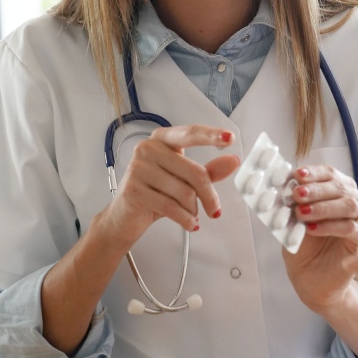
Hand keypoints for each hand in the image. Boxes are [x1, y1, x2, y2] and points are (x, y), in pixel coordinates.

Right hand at [96, 125, 239, 243]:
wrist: (124, 217)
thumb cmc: (155, 193)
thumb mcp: (184, 180)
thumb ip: (209, 170)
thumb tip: (233, 161)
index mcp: (161, 139)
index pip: (190, 134)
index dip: (211, 135)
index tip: (229, 138)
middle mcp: (147, 149)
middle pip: (194, 172)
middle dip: (208, 195)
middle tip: (215, 210)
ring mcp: (138, 168)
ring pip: (185, 192)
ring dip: (193, 209)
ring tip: (191, 214)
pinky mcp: (133, 190)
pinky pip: (171, 207)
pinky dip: (185, 219)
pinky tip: (189, 223)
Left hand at [282, 164, 357, 311]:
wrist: (310, 278)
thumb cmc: (304, 246)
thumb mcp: (292, 220)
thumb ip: (291, 203)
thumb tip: (282, 183)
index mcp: (339, 191)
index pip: (330, 174)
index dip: (314, 173)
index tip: (296, 175)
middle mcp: (355, 202)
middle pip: (342, 187)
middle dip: (317, 190)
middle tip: (297, 194)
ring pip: (350, 205)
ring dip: (323, 207)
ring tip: (301, 213)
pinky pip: (352, 229)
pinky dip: (330, 226)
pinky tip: (312, 229)